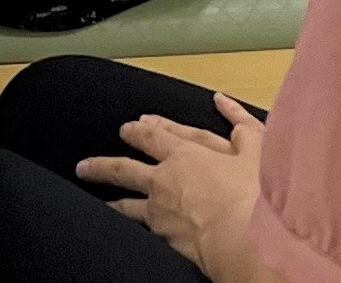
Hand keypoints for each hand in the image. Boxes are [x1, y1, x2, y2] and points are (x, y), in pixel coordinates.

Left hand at [75, 97, 268, 274]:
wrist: (245, 238)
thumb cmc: (252, 194)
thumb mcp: (255, 149)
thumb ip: (240, 124)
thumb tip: (225, 102)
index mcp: (184, 154)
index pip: (152, 136)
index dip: (138, 130)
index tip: (129, 128)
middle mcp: (164, 181)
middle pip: (123, 168)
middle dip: (103, 164)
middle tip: (86, 166)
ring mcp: (160, 212)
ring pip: (125, 204)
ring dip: (111, 201)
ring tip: (99, 201)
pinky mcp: (164, 238)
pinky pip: (140, 230)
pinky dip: (130, 227)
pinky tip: (125, 230)